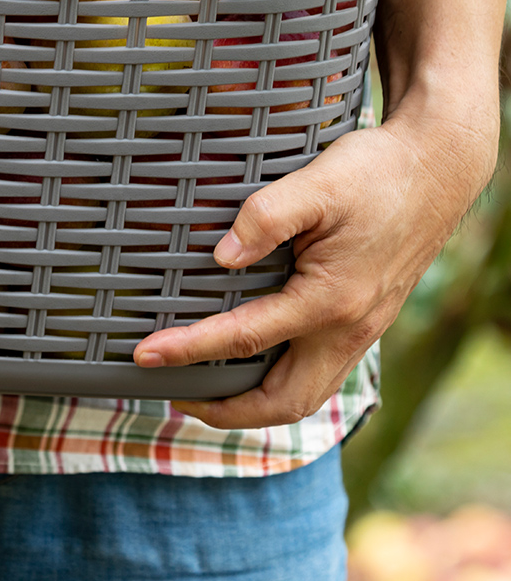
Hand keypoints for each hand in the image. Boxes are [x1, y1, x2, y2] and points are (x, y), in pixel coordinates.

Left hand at [132, 94, 497, 429]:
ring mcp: (360, 331)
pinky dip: (280, 384)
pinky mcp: (364, 321)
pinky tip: (255, 364)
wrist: (437, 169)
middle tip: (173, 393)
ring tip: (205, 391)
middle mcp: (349, 329)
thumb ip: (265, 218)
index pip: (245, 339)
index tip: (145, 355)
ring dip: (253, 406)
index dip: (188, 350)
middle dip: (224, 411)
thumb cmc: (376, 173)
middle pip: (282, 403)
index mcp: (331, 300)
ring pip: (305, 398)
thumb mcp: (317, 183)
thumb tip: (220, 257)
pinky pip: (319, 375)